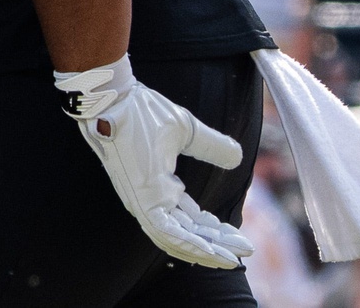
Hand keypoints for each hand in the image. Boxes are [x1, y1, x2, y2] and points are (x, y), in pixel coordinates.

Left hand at [56, 55, 254, 268]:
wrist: (116, 100)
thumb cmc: (141, 112)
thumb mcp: (186, 131)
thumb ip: (210, 146)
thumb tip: (237, 157)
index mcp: (161, 187)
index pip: (191, 220)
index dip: (215, 233)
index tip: (239, 240)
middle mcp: (151, 201)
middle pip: (187, 235)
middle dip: (217, 247)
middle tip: (244, 254)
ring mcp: (144, 202)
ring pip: (176, 240)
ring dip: (206, 251)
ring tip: (231, 258)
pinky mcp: (141, 201)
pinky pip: (165, 231)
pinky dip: (188, 243)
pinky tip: (210, 250)